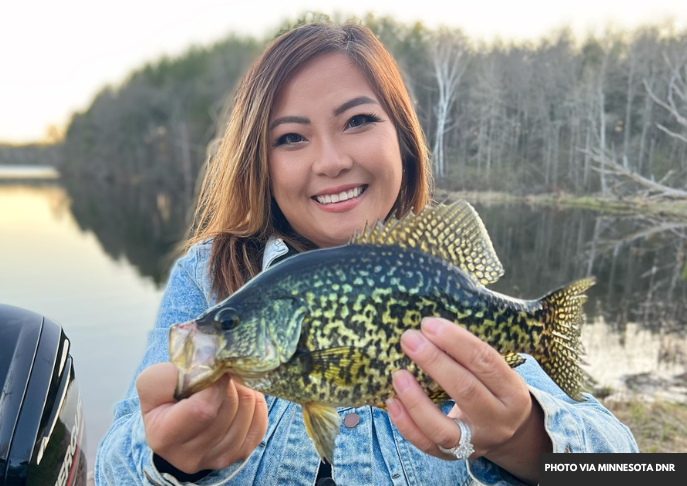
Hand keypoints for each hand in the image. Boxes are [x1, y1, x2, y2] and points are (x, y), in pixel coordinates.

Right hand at [137, 363, 267, 473]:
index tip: (216, 369)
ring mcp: (216, 459)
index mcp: (166, 437)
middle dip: (231, 384)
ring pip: (246, 416)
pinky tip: (244, 395)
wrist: (168, 425)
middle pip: (228, 411)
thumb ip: (173, 374)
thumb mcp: (153, 383)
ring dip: (245, 391)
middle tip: (225, 372)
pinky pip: (258, 426)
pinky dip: (256, 405)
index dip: (216, 384)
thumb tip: (210, 368)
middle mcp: (191, 456)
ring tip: (232, 382)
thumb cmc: (161, 401)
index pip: (203, 410)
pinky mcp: (236, 455)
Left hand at [386, 317, 550, 483]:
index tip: (429, 324)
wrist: (507, 433)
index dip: (456, 341)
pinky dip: (406, 425)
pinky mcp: (453, 456)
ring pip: (443, 427)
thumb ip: (468, 356)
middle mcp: (497, 419)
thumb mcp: (495, 373)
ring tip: (398, 374)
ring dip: (416, 399)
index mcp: (512, 392)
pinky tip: (392, 402)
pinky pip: (426, 444)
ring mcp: (475, 442)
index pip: (485, 361)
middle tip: (409, 339)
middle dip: (433, 361)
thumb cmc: (492, 390)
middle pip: (465, 390)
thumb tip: (428, 330)